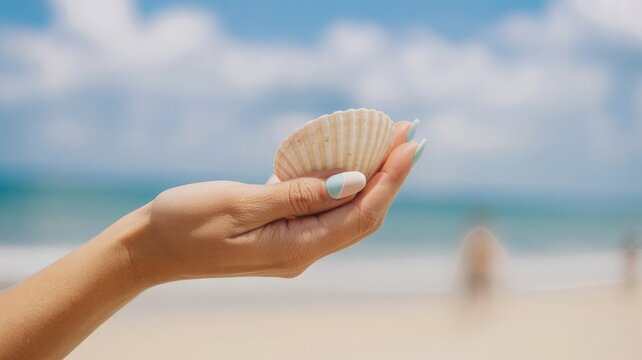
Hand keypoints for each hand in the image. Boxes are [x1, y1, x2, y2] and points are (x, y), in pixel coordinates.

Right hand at [127, 121, 423, 284]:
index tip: (411, 143)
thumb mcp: (239, 204)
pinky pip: (322, 208)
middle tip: (410, 133)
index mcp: (296, 248)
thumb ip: (299, 195)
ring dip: (370, 177)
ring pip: (345, 210)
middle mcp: (302, 252)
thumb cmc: (186, 223)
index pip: (361, 212)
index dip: (391, 178)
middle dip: (390, 174)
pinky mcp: (281, 233)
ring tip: (388, 142)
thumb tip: (355, 181)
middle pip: (362, 212)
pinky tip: (347, 160)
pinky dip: (339, 183)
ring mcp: (292, 244)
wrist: (149, 249)